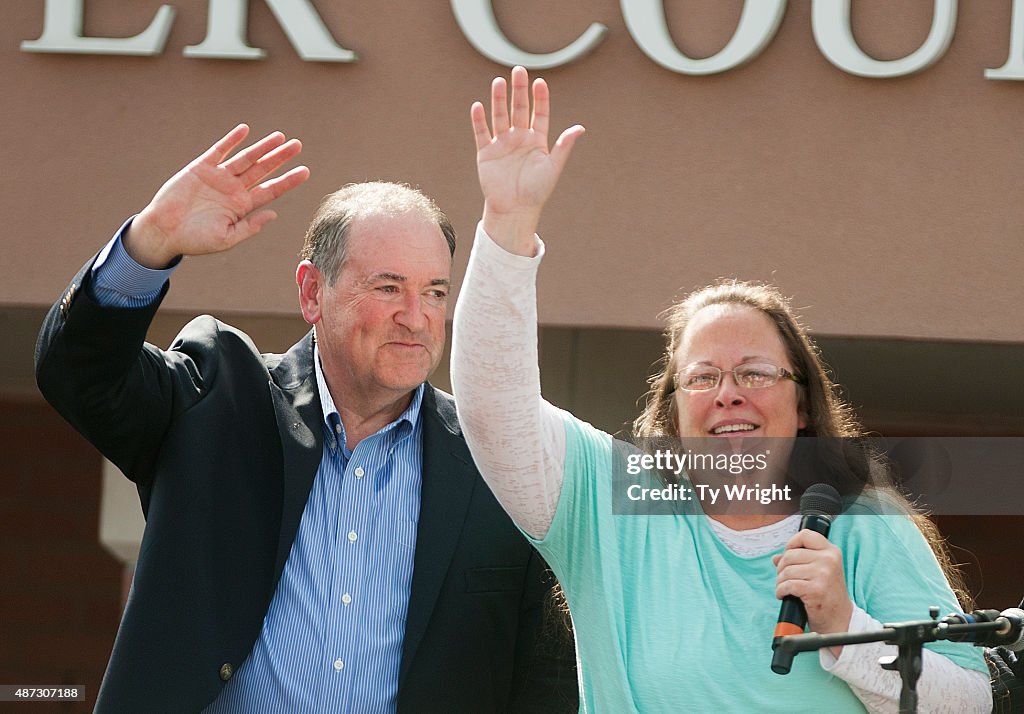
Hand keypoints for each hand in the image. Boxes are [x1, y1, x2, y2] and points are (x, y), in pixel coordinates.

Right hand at [126, 124, 309, 267]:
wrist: (164, 232)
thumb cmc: (195, 240)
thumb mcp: (226, 238)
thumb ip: (249, 227)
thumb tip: (273, 215)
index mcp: (242, 206)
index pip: (271, 190)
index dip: (288, 181)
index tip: (306, 171)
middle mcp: (234, 189)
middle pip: (263, 170)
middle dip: (280, 158)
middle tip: (298, 146)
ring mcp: (219, 177)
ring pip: (245, 158)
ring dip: (262, 147)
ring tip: (280, 137)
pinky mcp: (201, 168)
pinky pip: (219, 151)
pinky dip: (231, 141)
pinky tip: (245, 131)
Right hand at [471, 66, 583, 254]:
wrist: (515, 210)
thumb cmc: (537, 191)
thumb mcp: (553, 167)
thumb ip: (564, 146)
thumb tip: (580, 128)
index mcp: (537, 140)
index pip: (540, 113)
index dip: (540, 98)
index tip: (540, 82)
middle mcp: (519, 138)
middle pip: (519, 109)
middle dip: (518, 90)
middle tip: (518, 70)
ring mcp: (502, 144)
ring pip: (500, 116)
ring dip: (498, 99)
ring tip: (498, 82)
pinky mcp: (486, 153)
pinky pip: (482, 133)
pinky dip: (479, 120)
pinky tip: (479, 105)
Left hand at [773, 529, 853, 648]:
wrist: (839, 619)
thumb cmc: (827, 594)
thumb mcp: (819, 572)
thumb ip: (799, 560)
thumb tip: (776, 558)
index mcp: (831, 552)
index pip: (806, 535)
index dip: (792, 543)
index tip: (788, 555)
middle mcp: (829, 560)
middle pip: (791, 554)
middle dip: (782, 568)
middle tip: (784, 578)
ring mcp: (823, 574)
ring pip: (786, 571)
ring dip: (780, 581)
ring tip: (785, 588)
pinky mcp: (815, 589)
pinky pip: (787, 585)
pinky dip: (781, 591)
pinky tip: (784, 595)